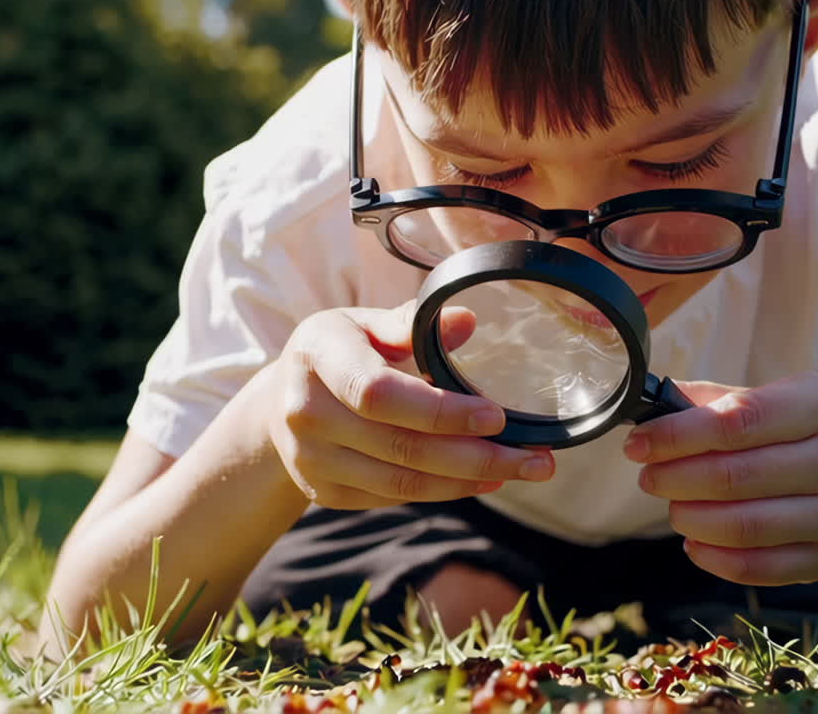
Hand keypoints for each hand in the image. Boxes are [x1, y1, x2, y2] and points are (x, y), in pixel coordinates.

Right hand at [265, 300, 554, 508]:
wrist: (281, 400)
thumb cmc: (337, 351)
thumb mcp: (365, 323)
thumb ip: (411, 324)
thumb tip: (466, 320)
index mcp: (317, 356)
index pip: (378, 393)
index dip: (440, 411)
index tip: (497, 416)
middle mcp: (305, 413)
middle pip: (400, 447)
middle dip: (477, 456)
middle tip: (536, 459)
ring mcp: (311, 460)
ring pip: (402, 483)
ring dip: (469, 481)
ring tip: (520, 469)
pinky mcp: (324, 492)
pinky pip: (393, 497)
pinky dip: (443, 491)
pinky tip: (481, 479)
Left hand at [626, 373, 817, 585]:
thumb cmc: (789, 431)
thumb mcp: (763, 399)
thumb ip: (707, 402)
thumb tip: (645, 407)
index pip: (737, 421)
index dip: (676, 436)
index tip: (637, 446)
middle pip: (735, 476)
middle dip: (675, 479)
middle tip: (649, 478)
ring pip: (745, 526)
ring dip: (691, 519)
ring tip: (674, 508)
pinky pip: (760, 568)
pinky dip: (715, 558)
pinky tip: (694, 542)